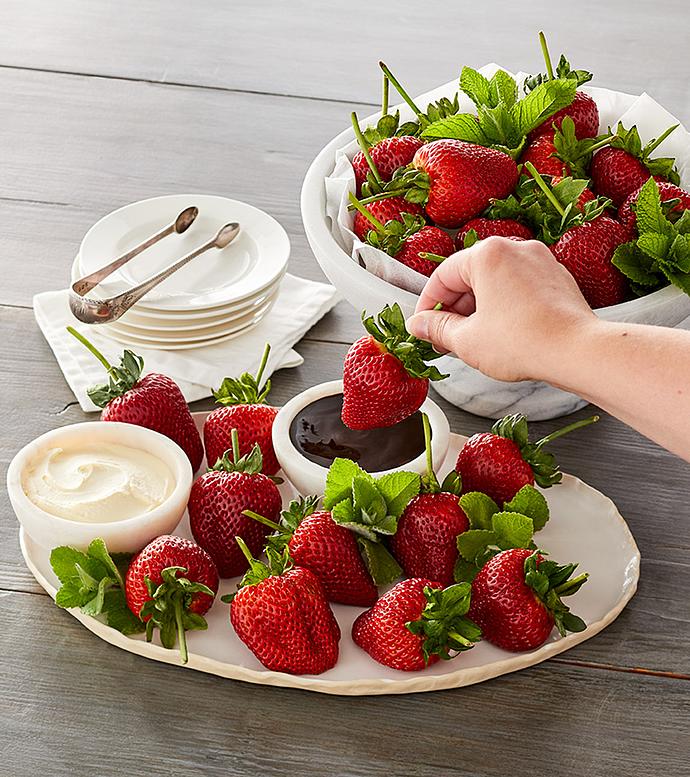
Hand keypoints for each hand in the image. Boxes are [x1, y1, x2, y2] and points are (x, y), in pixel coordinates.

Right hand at [406, 237, 597, 382]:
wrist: (577, 351)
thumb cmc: (523, 342)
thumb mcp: (467, 340)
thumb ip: (437, 328)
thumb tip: (419, 325)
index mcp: (487, 254)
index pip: (443, 276)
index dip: (427, 305)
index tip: (424, 326)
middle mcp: (515, 248)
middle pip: (470, 276)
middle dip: (454, 309)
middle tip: (445, 338)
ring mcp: (540, 261)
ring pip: (496, 282)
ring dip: (478, 309)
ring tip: (472, 339)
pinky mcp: (557, 278)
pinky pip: (519, 288)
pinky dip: (504, 306)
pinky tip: (501, 333)